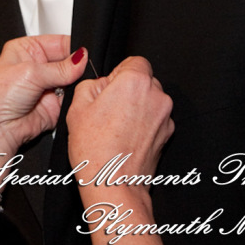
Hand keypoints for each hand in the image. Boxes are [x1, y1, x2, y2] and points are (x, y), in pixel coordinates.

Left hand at [0, 36, 85, 176]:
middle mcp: (38, 67)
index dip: (74, 47)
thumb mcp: (30, 72)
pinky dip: (76, 100)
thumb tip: (81, 58)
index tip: (86, 53)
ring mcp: (46, 87)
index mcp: (28, 49)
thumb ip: (60, 67)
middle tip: (82, 71)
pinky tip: (73, 98)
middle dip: (77, 67)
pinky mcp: (53, 107)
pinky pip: (72, 101)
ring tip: (74, 85)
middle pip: (69, 62)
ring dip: (77, 84)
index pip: (59, 42)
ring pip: (73, 82)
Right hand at [67, 56, 172, 244]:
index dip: (118, 72)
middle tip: (108, 108)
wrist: (113, 184)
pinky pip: (154, 118)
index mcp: (135, 81)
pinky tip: (125, 137)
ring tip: (115, 126)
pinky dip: (143, 123)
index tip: (108, 87)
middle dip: (128, 89)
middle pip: (143, 80)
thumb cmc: (95, 149)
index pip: (134, 60)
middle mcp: (156, 96)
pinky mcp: (168, 134)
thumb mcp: (77, 105)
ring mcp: (165, 117)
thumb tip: (102, 83)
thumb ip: (91, 83)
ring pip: (149, 99)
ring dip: (136, 107)